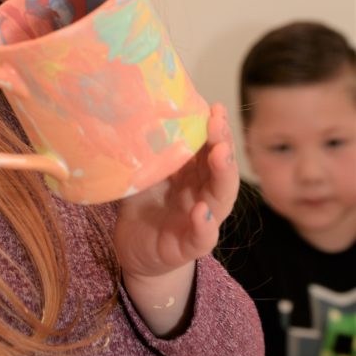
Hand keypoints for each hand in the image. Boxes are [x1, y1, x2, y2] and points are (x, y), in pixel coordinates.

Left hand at [113, 103, 237, 281]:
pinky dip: (204, 225)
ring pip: (220, 199)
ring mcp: (198, 220)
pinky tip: (201, 212)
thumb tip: (133, 114)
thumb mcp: (142, 174)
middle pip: (220, 167)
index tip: (214, 108)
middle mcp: (202, 193)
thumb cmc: (143, 205)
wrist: (134, 248)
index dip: (215, 129)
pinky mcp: (187, 247)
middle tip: (217, 122)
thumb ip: (145, 152)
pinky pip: (202, 238)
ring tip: (220, 154)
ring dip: (223, 175)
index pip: (210, 148)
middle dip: (222, 143)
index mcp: (193, 174)